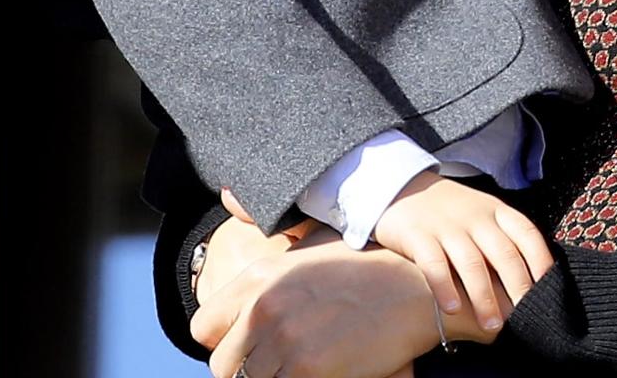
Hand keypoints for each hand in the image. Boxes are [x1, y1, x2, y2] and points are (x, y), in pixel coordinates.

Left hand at [192, 227, 490, 377]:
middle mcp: (265, 305)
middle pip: (222, 366)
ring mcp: (286, 338)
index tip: (245, 347)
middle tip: (277, 364)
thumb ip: (273, 273)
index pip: (203, 328)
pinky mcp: (309, 368)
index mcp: (261, 275)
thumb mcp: (313, 252)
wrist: (413, 287)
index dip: (222, 342)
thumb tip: (247, 297)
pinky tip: (317, 372)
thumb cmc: (366, 268)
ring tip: (299, 365)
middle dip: (245, 371)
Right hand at [373, 171, 552, 330]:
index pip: (526, 233)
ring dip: (484, 296)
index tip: (548, 289)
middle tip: (524, 317)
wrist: (407, 189)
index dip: (540, 260)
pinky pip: (434, 264)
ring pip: (471, 262)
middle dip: (516, 287)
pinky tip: (453, 309)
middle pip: (502, 253)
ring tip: (492, 324)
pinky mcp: (419, 235)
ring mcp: (447, 226)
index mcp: (496, 211)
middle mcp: (476, 217)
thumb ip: (504, 241)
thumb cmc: (454, 213)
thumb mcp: (483, 216)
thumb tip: (532, 283)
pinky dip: (445, 287)